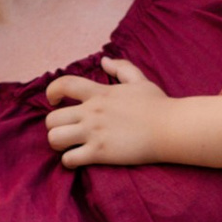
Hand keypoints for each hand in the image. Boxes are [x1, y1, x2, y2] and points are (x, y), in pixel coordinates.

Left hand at [45, 59, 174, 167]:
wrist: (170, 128)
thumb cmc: (157, 105)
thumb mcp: (139, 80)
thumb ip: (121, 68)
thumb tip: (105, 60)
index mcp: (99, 93)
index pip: (64, 85)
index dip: (51, 92)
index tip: (53, 100)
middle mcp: (92, 112)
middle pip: (52, 119)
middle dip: (54, 126)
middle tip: (65, 131)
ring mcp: (94, 132)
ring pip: (55, 139)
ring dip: (58, 144)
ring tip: (69, 146)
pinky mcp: (99, 153)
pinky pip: (69, 159)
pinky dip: (69, 161)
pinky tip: (79, 159)